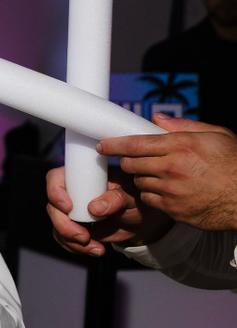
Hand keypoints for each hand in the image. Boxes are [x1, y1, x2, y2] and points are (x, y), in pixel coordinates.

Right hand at [45, 166, 171, 255]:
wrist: (142, 220)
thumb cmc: (138, 199)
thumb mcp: (131, 196)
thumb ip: (116, 199)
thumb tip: (95, 208)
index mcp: (84, 177)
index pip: (56, 178)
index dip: (55, 192)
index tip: (68, 208)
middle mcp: (73, 192)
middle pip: (53, 207)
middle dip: (64, 225)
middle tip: (83, 237)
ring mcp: (72, 211)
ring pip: (57, 226)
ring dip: (71, 240)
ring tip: (96, 248)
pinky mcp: (74, 227)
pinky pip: (64, 239)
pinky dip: (77, 248)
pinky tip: (97, 250)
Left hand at [105, 115, 236, 230]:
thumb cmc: (235, 164)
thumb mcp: (217, 135)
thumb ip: (185, 126)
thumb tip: (157, 119)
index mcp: (181, 145)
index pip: (135, 144)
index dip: (114, 144)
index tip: (103, 145)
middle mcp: (171, 167)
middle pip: (130, 164)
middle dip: (128, 160)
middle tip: (134, 159)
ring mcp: (169, 190)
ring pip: (138, 182)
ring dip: (142, 178)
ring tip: (160, 174)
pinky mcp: (170, 208)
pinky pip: (148, 199)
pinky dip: (152, 194)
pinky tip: (166, 189)